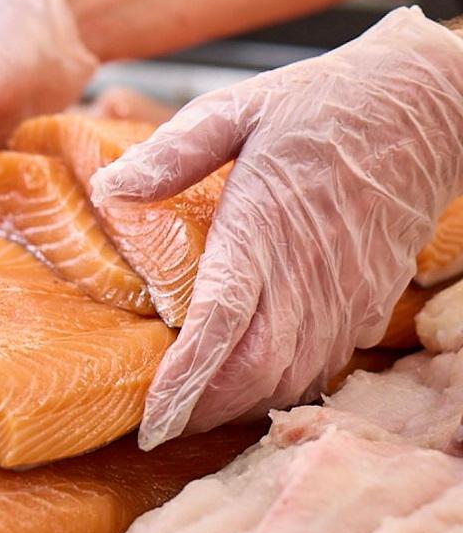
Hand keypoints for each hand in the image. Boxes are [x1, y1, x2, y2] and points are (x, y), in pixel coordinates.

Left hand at [91, 7, 462, 448]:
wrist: (422, 110)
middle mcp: (307, 276)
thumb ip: (173, 152)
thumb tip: (110, 187)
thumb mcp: (238, 108)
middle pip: (253, 373)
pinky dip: (281, 387)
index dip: (184, 381)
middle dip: (202, 412)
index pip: (220, 324)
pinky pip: (323, 367)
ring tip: (194, 412)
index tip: (151, 421)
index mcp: (264, 228)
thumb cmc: (323, 106)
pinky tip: (251, 382)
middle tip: (158, 426)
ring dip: (239, 406)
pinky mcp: (369, 305)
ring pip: (289, 381)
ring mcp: (345, 297)